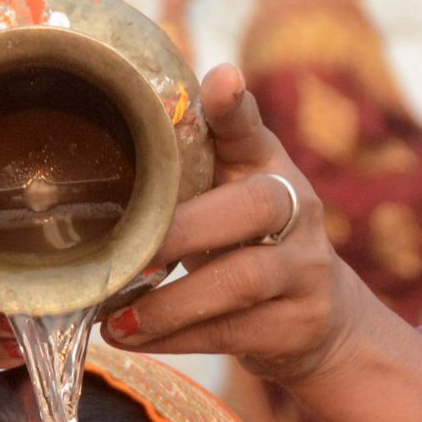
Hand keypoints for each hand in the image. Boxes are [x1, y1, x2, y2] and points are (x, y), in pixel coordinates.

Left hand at [102, 64, 376, 388]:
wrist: (320, 321)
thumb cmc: (245, 247)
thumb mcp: (224, 200)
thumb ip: (181, 175)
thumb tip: (100, 158)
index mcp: (268, 166)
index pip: (251, 127)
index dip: (234, 106)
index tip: (221, 82)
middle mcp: (298, 209)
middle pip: (254, 205)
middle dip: (186, 230)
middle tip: (130, 253)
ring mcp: (306, 268)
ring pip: (242, 280)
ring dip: (171, 304)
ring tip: (117, 320)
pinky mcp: (300, 324)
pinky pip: (235, 332)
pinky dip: (178, 339)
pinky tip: (135, 340)